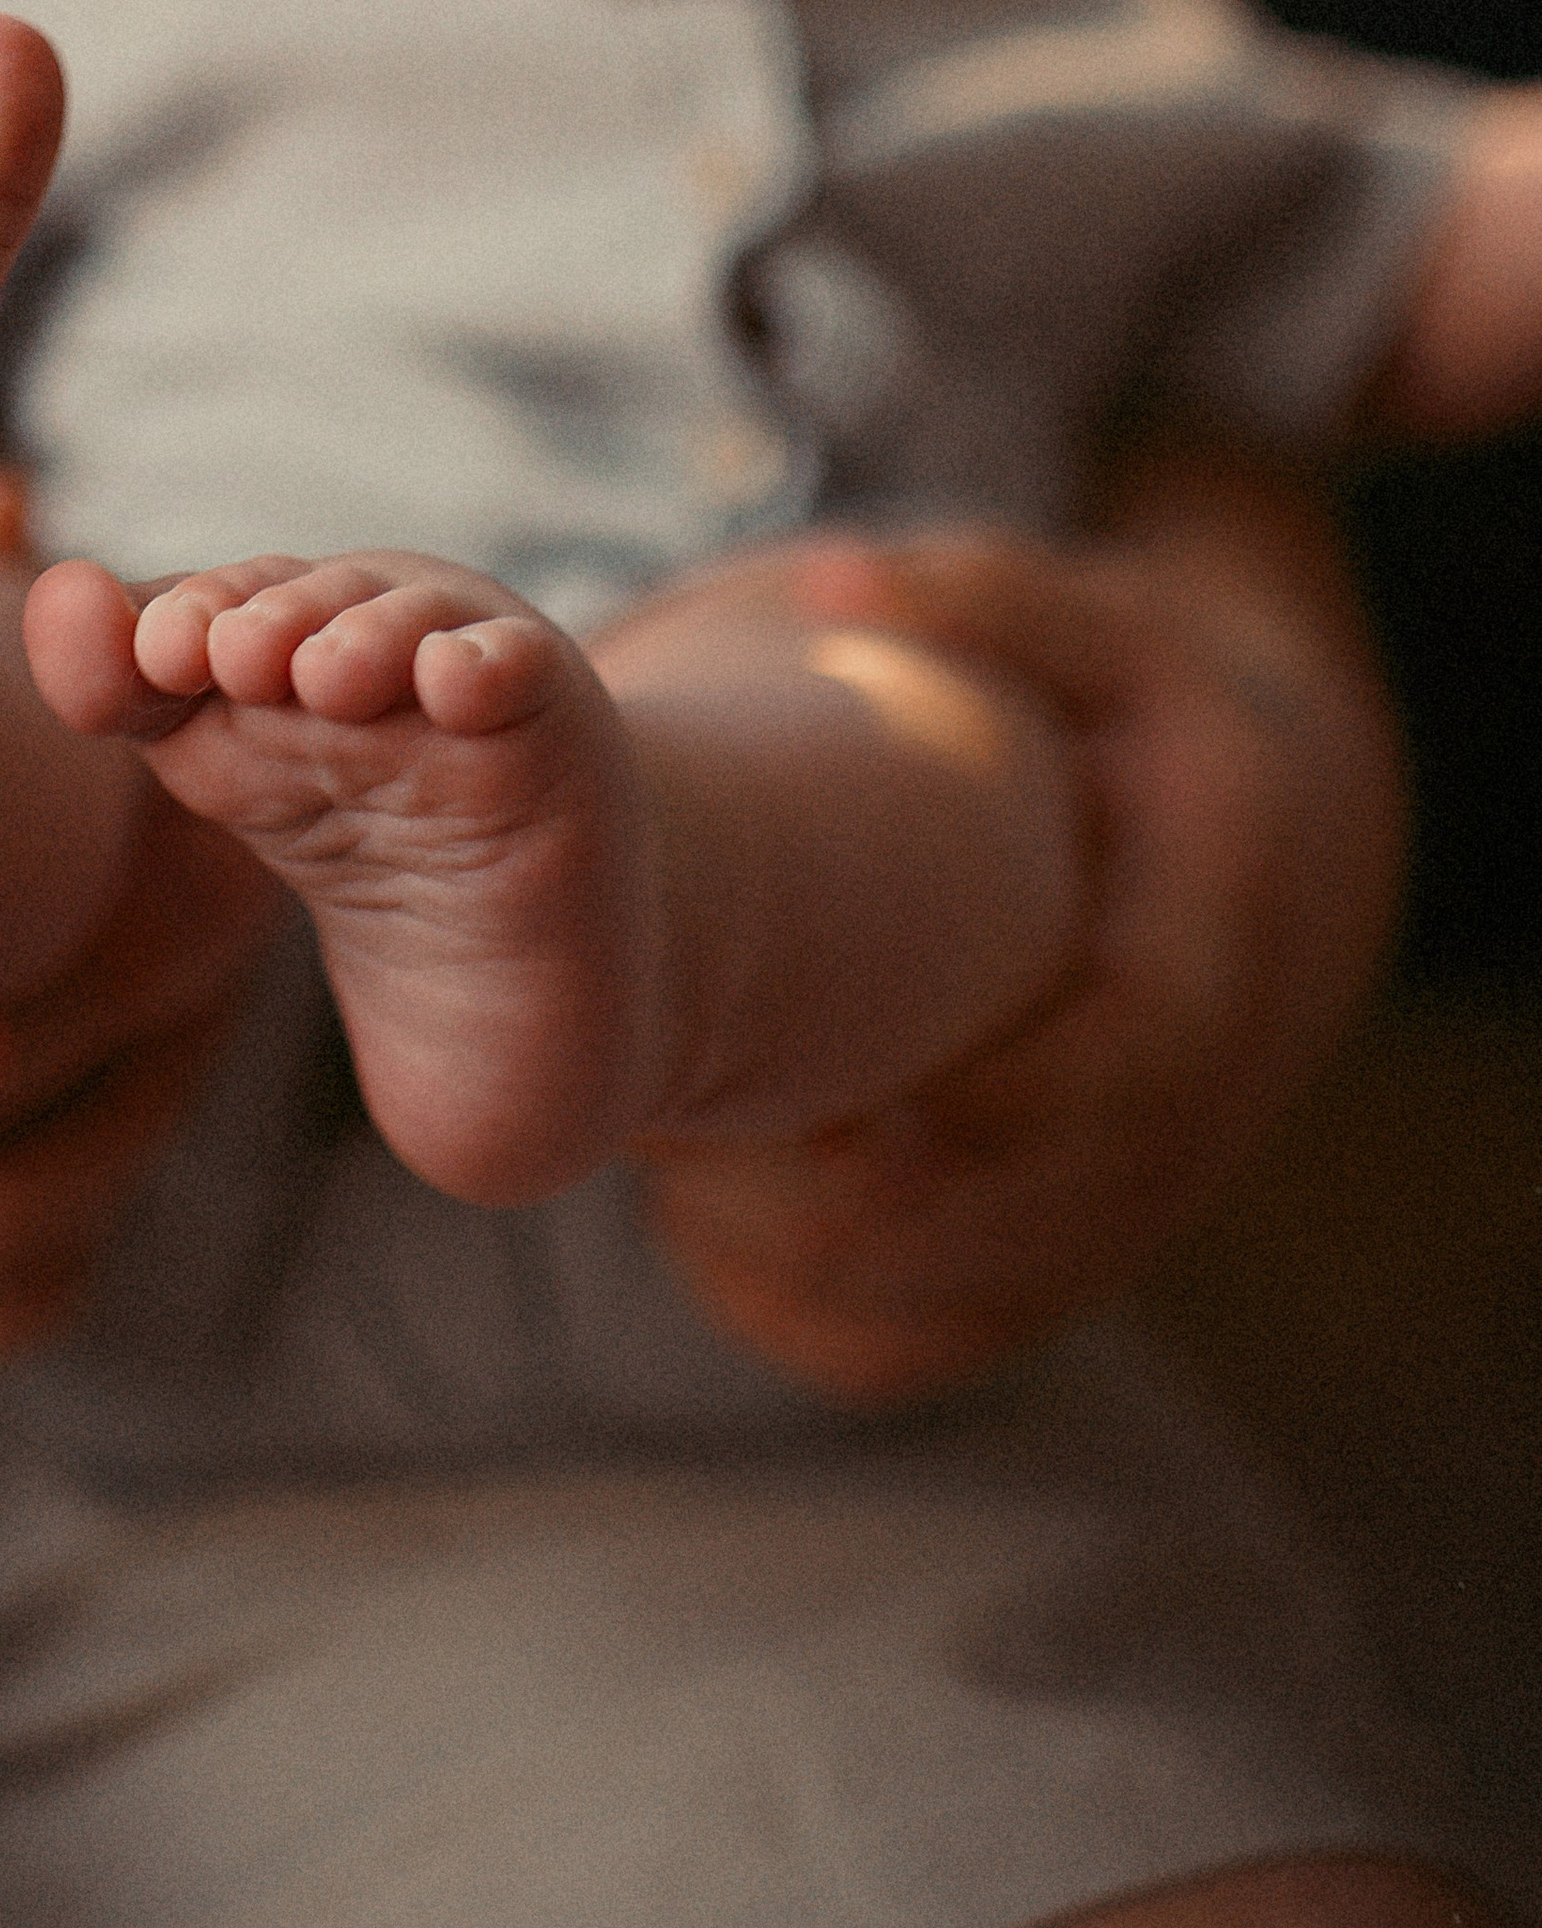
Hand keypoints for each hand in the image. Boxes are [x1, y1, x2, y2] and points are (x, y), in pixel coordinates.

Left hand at [621, 459, 1405, 1402]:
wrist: (1278, 854)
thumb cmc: (1159, 724)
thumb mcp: (1108, 628)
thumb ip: (984, 597)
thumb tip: (835, 578)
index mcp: (1188, 993)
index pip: (1070, 1112)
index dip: (920, 1125)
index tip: (754, 1073)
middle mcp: (1162, 1140)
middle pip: (972, 1241)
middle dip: (795, 1202)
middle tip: (650, 1104)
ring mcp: (1104, 1219)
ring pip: (920, 1319)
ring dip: (772, 1262)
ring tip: (658, 1140)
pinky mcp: (1044, 1263)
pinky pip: (904, 1349)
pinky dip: (787, 1312)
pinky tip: (691, 1205)